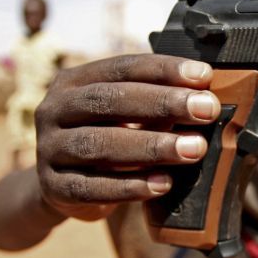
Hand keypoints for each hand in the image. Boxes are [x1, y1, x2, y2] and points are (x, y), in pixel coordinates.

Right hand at [35, 54, 220, 220]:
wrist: (65, 190)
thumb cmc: (109, 142)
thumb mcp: (127, 119)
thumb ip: (158, 107)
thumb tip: (208, 99)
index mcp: (74, 82)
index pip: (122, 68)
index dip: (164, 69)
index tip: (204, 75)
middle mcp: (54, 110)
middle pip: (109, 101)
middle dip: (163, 104)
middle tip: (206, 110)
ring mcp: (49, 149)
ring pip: (99, 144)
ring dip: (152, 146)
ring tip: (194, 149)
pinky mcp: (54, 187)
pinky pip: (92, 187)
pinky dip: (130, 187)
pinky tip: (164, 185)